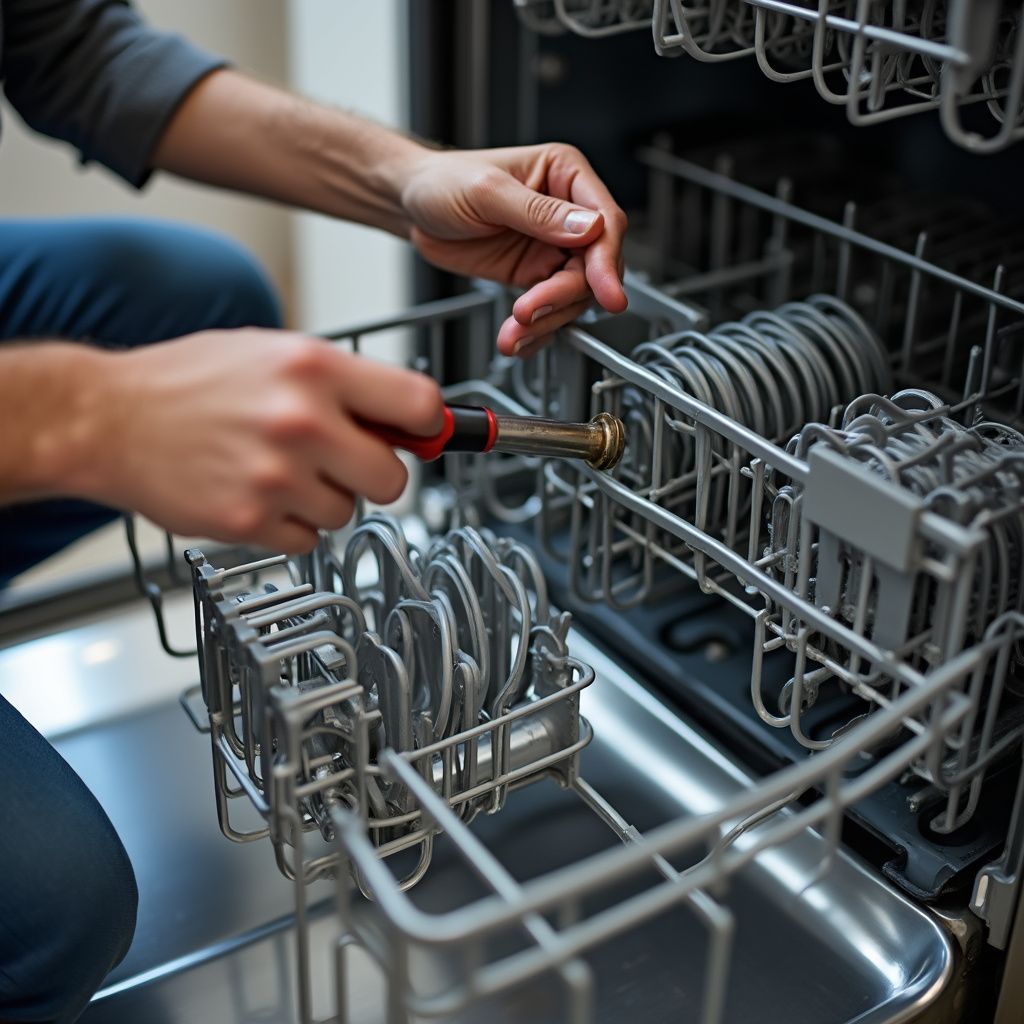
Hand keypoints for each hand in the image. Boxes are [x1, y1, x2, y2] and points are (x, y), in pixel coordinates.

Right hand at [75, 331, 443, 551]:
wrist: (108, 418)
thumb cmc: (188, 381)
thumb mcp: (273, 352)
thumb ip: (343, 383)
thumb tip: (408, 419)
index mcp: (313, 368)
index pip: (419, 404)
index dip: (428, 425)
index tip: (424, 434)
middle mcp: (301, 421)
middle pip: (394, 478)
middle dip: (374, 473)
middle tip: (345, 461)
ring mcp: (276, 477)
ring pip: (347, 512)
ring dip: (325, 498)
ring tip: (280, 470)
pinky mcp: (249, 521)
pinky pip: (307, 540)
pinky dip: (290, 525)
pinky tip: (258, 494)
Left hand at [400, 143, 627, 356]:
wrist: (413, 208)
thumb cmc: (444, 182)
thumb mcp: (488, 191)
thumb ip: (539, 212)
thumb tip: (587, 227)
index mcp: (565, 176)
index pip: (606, 222)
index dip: (607, 262)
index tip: (606, 293)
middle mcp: (567, 214)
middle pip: (593, 267)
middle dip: (564, 296)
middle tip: (533, 312)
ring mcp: (552, 247)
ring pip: (573, 295)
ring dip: (546, 320)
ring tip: (514, 331)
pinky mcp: (534, 275)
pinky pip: (549, 310)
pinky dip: (535, 331)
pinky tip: (517, 338)